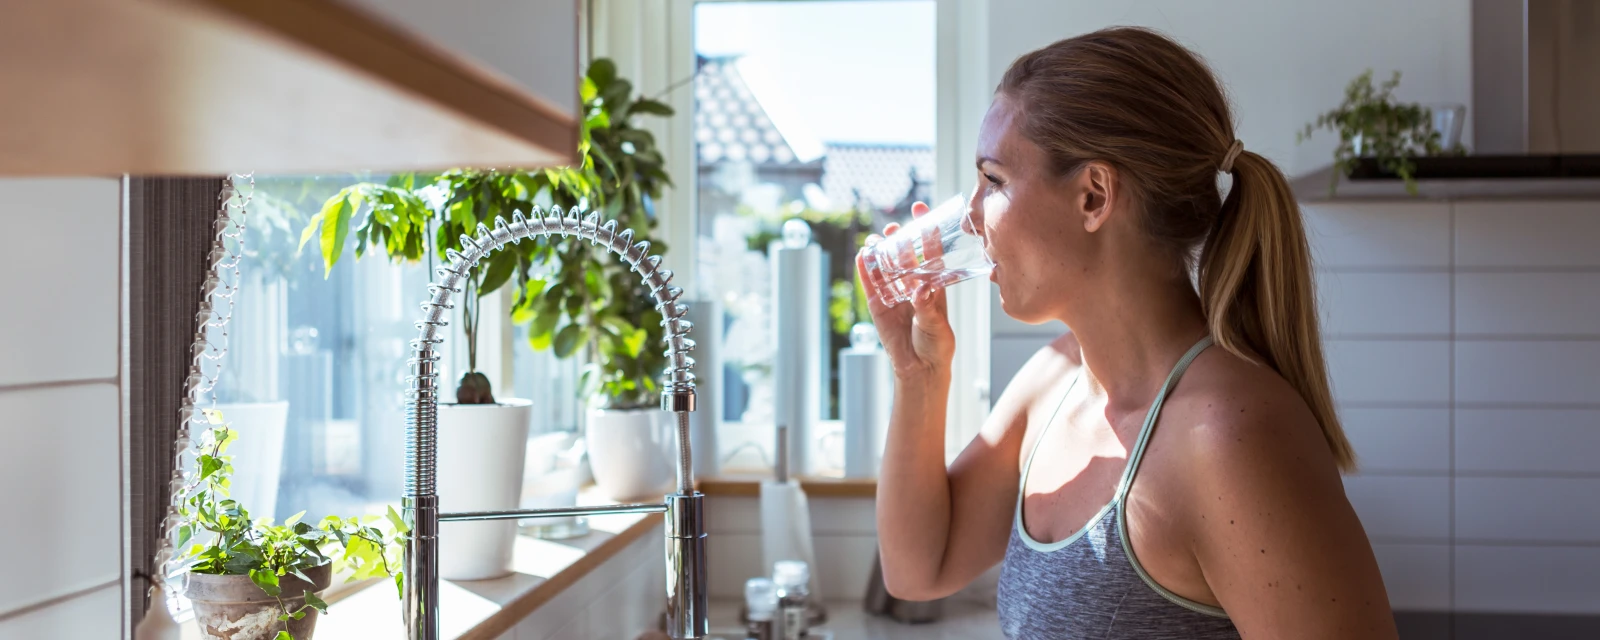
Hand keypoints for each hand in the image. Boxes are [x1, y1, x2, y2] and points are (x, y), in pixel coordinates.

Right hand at [857, 202, 955, 380]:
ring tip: (877, 239)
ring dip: (880, 252)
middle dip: (900, 238)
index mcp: (933, 285)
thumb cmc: (936, 345)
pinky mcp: (878, 306)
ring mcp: (894, 294)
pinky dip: (865, 271)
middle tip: (895, 226)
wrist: (920, 369)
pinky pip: (870, 285)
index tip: (922, 209)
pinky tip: (862, 256)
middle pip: (904, 255)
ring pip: (885, 267)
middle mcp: (913, 285)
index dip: (925, 230)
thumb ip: (927, 307)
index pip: (930, 252)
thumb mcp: (937, 325)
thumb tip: (921, 289)